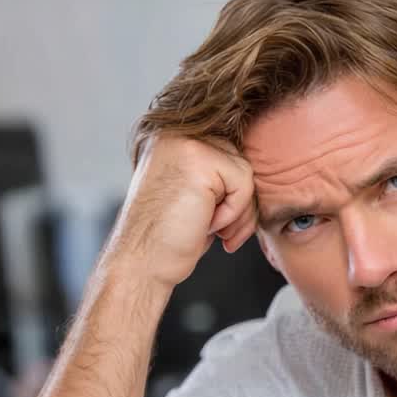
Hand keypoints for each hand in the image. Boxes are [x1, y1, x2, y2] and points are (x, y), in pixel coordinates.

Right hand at [105, 135, 256, 288]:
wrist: (141, 262)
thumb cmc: (167, 238)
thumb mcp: (192, 195)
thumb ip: (214, 174)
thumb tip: (255, 171)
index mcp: (169, 139)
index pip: (225, 154)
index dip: (230, 193)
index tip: (217, 224)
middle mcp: (173, 134)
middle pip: (237, 160)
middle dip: (240, 203)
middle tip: (222, 233)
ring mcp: (184, 142)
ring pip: (244, 171)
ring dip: (239, 211)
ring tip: (213, 230)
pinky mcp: (198, 158)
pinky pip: (243, 181)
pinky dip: (234, 212)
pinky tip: (207, 225)